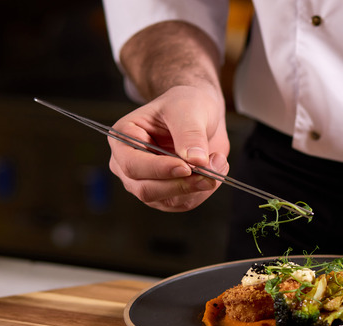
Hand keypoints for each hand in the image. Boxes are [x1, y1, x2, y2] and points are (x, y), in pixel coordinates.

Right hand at [107, 85, 229, 211]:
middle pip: (146, 189)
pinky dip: (203, 191)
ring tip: (218, 162)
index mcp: (123, 138)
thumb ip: (190, 133)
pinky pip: (184, 203)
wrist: (201, 115)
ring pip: (168, 201)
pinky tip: (215, 171)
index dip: (159, 169)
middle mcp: (129, 165)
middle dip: (181, 184)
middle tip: (210, 173)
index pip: (133, 164)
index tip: (186, 167)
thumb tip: (196, 160)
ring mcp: (146, 182)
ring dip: (197, 187)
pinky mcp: (167, 195)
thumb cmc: (186, 105)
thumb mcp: (188, 109)